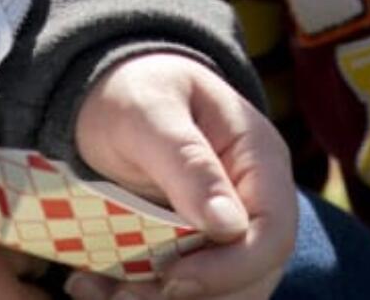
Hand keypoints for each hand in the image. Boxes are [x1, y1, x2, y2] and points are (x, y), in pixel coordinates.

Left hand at [71, 55, 296, 299]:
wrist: (105, 93)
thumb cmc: (134, 91)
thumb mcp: (151, 114)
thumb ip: (188, 162)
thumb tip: (231, 226)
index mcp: (258, 158)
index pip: (273, 232)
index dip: (231, 269)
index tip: (172, 276)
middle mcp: (252, 201)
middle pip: (251, 278)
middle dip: (191, 296)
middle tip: (125, 292)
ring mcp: (225, 231)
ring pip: (216, 296)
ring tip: (101, 290)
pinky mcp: (194, 253)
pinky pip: (184, 295)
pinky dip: (143, 298)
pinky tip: (96, 286)